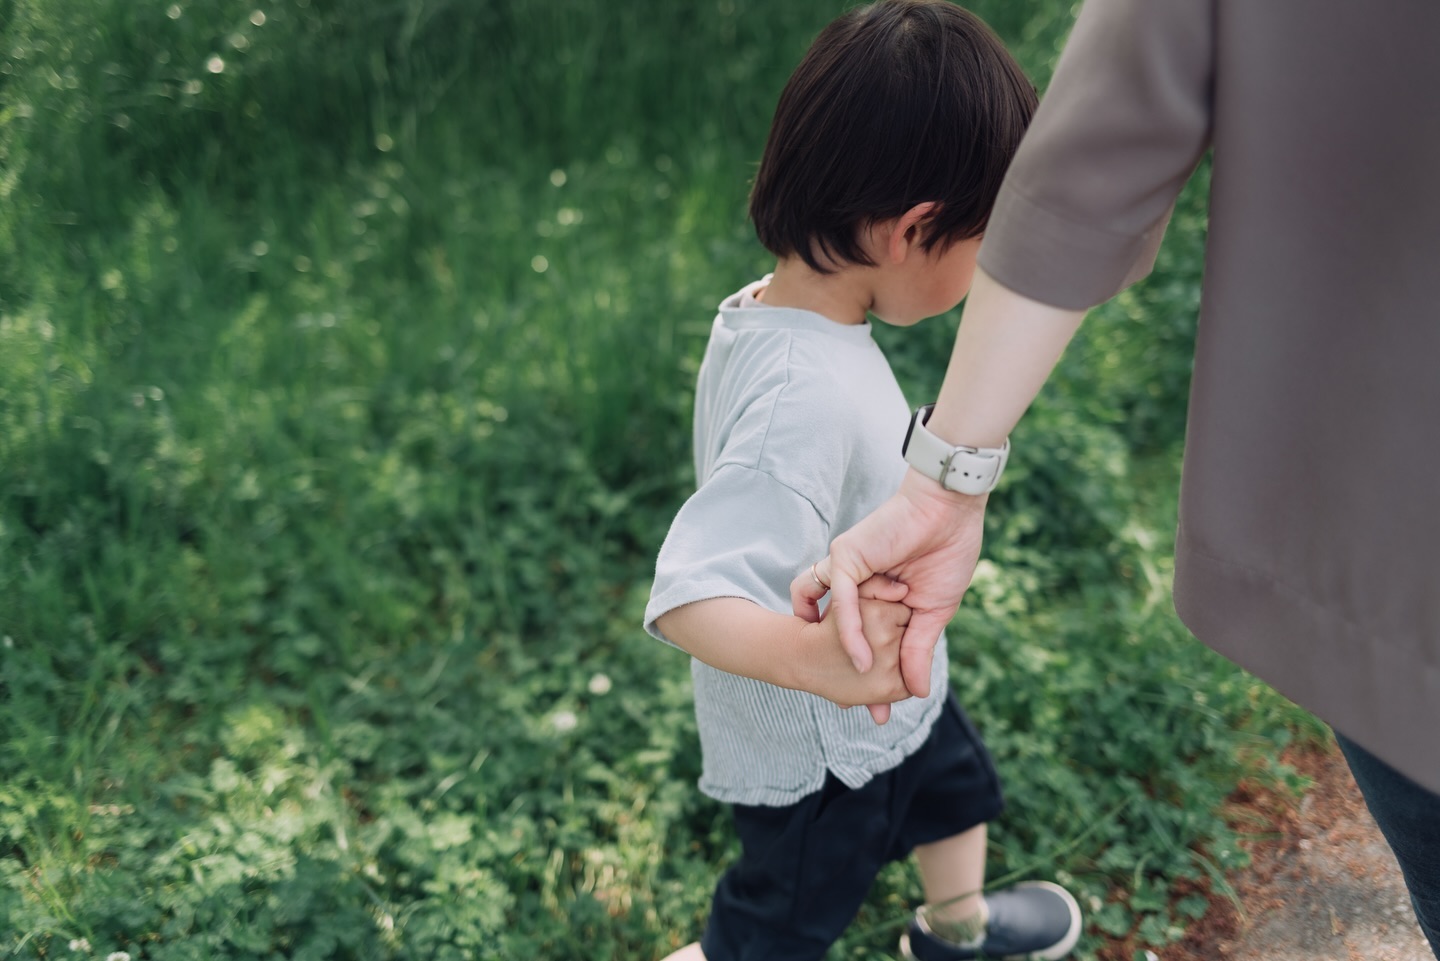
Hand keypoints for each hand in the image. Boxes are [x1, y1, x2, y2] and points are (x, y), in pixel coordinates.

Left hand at [792, 469, 987, 699]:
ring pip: (827, 618)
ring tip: (850, 680)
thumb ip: (917, 651)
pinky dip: (850, 631)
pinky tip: (861, 658)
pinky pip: (841, 600)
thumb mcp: (933, 614)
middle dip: (840, 671)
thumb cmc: (947, 553)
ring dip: (835, 649)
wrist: (953, 512)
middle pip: (833, 632)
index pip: (861, 640)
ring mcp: (845, 570)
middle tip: (853, 708)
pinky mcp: (845, 557)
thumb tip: (918, 693)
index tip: (875, 713)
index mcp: (872, 596)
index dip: (865, 676)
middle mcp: (853, 585)